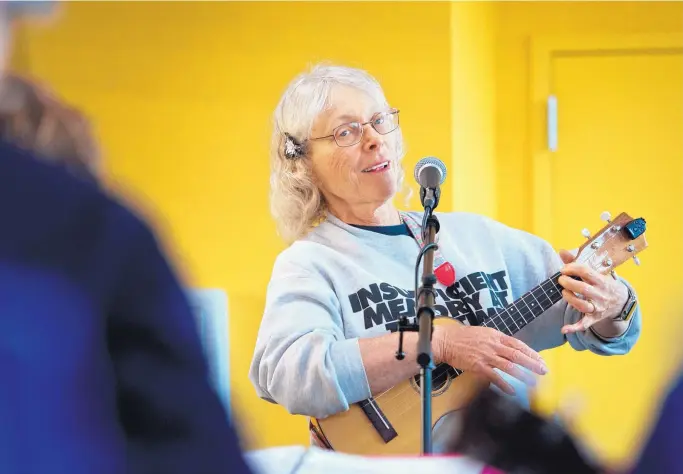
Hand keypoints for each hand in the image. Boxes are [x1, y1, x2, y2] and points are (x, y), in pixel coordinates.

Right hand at [433, 323, 548, 395]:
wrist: (446, 341)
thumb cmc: (462, 337)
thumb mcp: (483, 333)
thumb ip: (496, 341)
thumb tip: (509, 349)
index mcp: (495, 336)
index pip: (518, 344)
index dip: (531, 352)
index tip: (540, 359)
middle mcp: (493, 345)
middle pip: (517, 355)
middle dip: (532, 363)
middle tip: (543, 370)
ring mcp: (486, 356)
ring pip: (509, 366)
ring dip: (523, 375)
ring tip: (532, 382)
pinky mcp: (478, 366)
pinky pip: (495, 377)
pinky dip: (504, 384)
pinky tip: (512, 391)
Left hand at [557, 249, 628, 334]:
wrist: (622, 300)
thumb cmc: (604, 283)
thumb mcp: (596, 271)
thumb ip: (577, 261)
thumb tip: (561, 251)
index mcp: (602, 281)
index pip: (586, 272)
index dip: (572, 269)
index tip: (563, 269)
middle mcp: (600, 295)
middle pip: (583, 289)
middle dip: (568, 283)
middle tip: (561, 280)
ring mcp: (598, 307)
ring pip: (583, 305)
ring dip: (570, 299)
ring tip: (564, 293)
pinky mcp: (594, 318)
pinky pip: (584, 324)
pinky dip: (574, 327)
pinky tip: (564, 329)